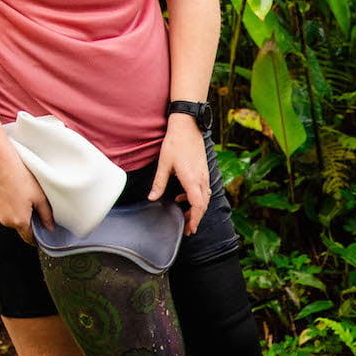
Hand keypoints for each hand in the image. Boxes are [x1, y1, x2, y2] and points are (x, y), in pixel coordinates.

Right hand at [0, 150, 52, 243]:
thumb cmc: (20, 177)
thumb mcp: (40, 197)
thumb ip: (46, 215)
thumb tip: (50, 227)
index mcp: (19, 221)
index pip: (29, 238)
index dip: (38, 238)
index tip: (43, 234)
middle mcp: (6, 220)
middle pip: (21, 228)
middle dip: (30, 223)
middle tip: (38, 210)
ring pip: (12, 219)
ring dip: (20, 214)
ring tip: (26, 199)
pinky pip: (4, 210)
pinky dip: (11, 206)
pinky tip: (16, 194)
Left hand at [152, 113, 209, 235]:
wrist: (187, 126)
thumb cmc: (175, 143)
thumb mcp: (163, 164)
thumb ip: (159, 183)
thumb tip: (151, 198)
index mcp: (192, 179)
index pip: (197, 205)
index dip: (194, 218)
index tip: (190, 227)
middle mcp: (201, 178)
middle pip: (203, 205)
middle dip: (196, 218)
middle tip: (188, 228)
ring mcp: (204, 174)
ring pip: (204, 198)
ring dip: (196, 209)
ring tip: (185, 215)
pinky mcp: (204, 171)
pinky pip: (203, 189)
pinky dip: (196, 197)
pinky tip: (183, 197)